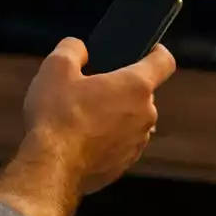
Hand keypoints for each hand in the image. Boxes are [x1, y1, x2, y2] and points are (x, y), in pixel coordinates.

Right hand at [23, 38, 176, 194]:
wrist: (51, 166)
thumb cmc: (57, 115)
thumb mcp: (56, 68)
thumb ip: (73, 49)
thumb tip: (80, 49)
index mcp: (135, 86)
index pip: (164, 61)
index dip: (157, 52)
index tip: (148, 50)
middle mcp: (145, 115)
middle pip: (142, 93)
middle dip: (120, 88)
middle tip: (91, 88)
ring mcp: (137, 143)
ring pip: (131, 120)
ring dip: (113, 115)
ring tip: (82, 117)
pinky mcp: (124, 164)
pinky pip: (120, 143)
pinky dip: (106, 139)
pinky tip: (81, 139)